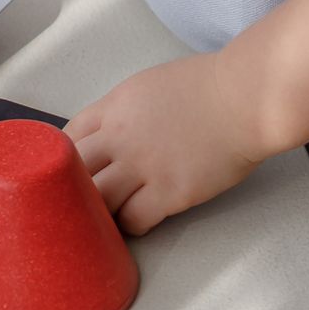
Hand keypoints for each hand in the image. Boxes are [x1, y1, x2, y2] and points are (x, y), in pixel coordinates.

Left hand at [68, 53, 263, 235]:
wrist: (243, 98)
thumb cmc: (205, 86)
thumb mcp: (150, 85)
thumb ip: (124, 110)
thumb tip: (109, 135)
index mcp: (116, 106)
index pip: (68, 137)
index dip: (65, 159)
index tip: (71, 172)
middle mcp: (122, 135)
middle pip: (75, 171)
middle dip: (73, 188)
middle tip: (81, 202)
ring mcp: (144, 165)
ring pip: (98, 200)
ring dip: (100, 211)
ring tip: (108, 217)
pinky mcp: (170, 192)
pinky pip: (134, 219)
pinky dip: (131, 224)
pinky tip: (140, 219)